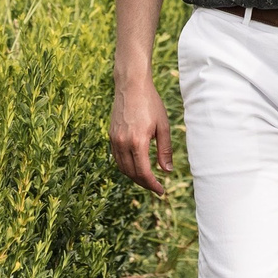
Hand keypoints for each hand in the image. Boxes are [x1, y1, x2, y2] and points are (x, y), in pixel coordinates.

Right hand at [108, 70, 173, 195]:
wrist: (131, 86)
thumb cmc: (151, 104)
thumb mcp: (163, 126)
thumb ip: (165, 150)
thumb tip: (167, 170)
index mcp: (138, 142)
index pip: (143, 173)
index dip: (152, 185)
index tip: (161, 191)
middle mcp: (123, 143)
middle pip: (132, 173)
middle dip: (144, 183)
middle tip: (156, 187)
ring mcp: (115, 139)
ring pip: (122, 167)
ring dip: (134, 176)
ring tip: (147, 178)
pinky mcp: (111, 135)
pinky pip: (117, 158)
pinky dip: (126, 166)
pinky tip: (135, 165)